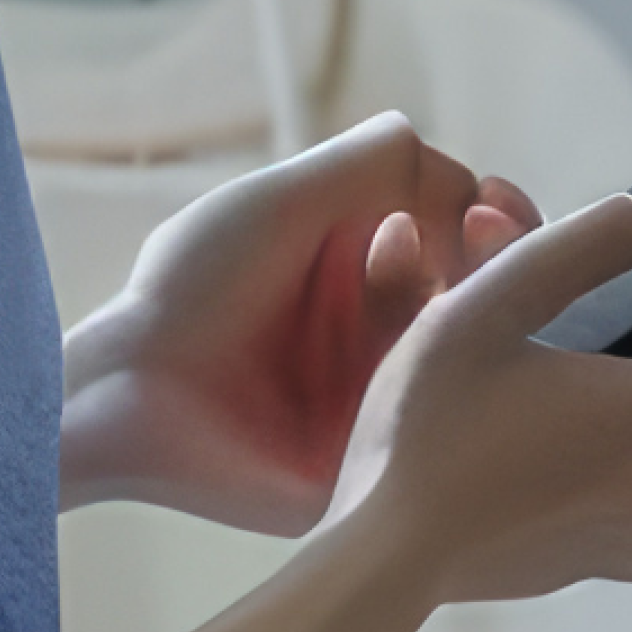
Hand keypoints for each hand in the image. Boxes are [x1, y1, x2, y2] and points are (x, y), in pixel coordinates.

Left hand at [59, 112, 534, 533]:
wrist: (131, 386)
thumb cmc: (192, 286)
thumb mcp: (285, 201)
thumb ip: (374, 163)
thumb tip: (465, 174)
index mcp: (364, 276)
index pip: (465, 243)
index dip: (491, 218)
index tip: (490, 205)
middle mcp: (383, 339)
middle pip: (485, 297)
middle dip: (500, 255)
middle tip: (486, 229)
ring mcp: (383, 403)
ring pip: (471, 353)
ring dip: (461, 302)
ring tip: (427, 276)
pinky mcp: (373, 467)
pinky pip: (441, 428)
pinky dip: (447, 380)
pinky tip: (428, 345)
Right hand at [326, 194, 631, 601]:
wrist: (383, 551)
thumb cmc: (433, 426)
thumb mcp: (495, 301)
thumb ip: (580, 243)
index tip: (626, 283)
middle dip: (625, 354)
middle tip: (545, 337)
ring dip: (605, 413)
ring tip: (526, 393)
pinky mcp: (610, 565)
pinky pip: (618, 493)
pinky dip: (586, 467)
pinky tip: (520, 450)